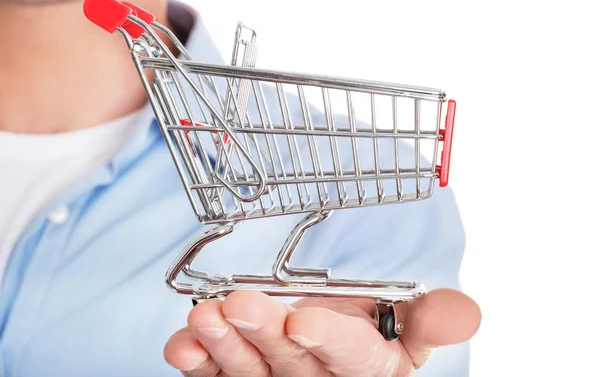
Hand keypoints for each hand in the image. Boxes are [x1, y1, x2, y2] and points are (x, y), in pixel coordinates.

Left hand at [164, 289, 479, 375]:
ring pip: (248, 372)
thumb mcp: (409, 323)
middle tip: (237, 305)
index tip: (301, 320)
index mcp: (367, 368)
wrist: (333, 335)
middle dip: (263, 335)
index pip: (351, 359)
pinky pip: (217, 376)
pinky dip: (198, 361)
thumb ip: (429, 319)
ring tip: (203, 318)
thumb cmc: (374, 329)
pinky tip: (184, 343)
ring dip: (223, 346)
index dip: (328, 340)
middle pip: (290, 364)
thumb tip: (465, 312)